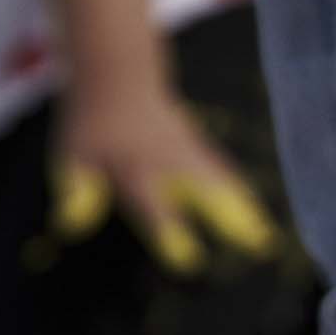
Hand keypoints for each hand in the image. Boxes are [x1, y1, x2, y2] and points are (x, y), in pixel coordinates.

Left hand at [54, 87, 274, 274]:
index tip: (189, 262)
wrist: (116, 73)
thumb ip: (77, 192)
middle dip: (230, 219)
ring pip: (221, 182)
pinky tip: (257, 219)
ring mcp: (186, 151)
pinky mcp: (196, 147)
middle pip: (204, 191)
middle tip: (257, 246)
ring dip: (245, 211)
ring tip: (266, 242)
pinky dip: (241, 195)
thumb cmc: (90, 123)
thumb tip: (70, 226)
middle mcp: (166, 161)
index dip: (171, 233)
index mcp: (134, 168)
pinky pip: (223, 173)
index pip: (154, 205)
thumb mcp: (72, 154)